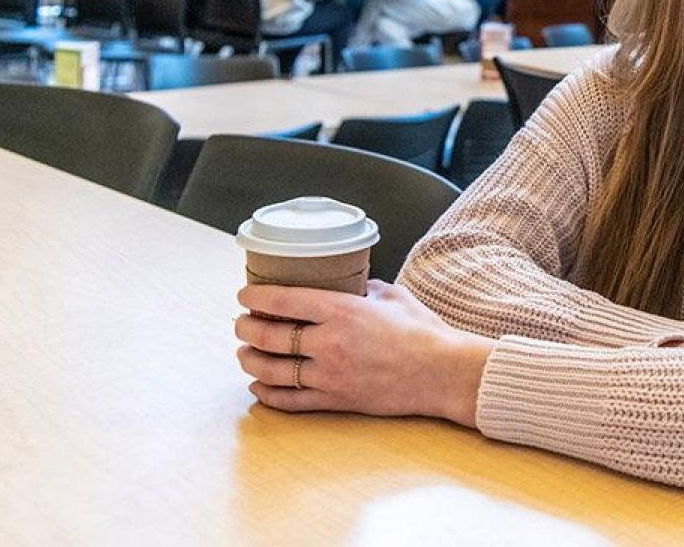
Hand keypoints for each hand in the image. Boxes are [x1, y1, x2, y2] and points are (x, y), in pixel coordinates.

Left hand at [235, 280, 491, 425]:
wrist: (443, 373)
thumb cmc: (423, 331)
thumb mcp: (393, 296)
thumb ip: (365, 288)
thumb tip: (350, 282)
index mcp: (343, 312)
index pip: (284, 301)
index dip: (256, 297)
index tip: (243, 295)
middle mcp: (330, 344)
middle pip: (270, 337)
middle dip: (246, 328)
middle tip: (240, 323)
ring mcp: (330, 376)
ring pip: (273, 370)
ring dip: (250, 360)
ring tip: (244, 352)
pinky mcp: (336, 400)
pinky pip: (290, 401)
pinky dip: (268, 394)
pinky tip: (258, 386)